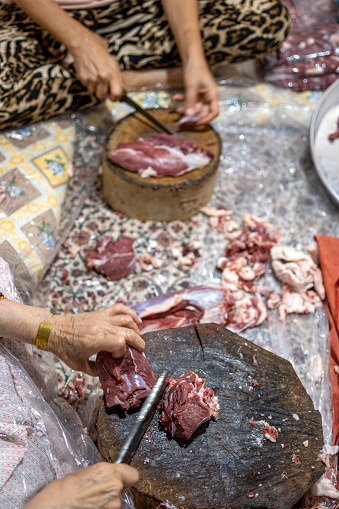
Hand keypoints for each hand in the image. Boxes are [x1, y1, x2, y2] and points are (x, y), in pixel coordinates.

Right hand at [23, 462, 138, 508]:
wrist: (58, 504)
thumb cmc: (68, 487)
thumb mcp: (90, 471)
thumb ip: (106, 473)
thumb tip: (114, 475)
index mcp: (109, 470)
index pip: (133, 474)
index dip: (126, 477)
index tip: (122, 480)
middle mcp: (114, 485)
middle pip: (124, 487)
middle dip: (116, 488)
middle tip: (101, 490)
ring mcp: (113, 502)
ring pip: (117, 500)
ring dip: (108, 500)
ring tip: (92, 498)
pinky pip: (111, 508)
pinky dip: (104, 507)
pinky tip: (91, 505)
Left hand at [49, 304, 144, 375]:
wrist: (54, 329)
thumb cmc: (64, 347)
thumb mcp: (78, 364)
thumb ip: (95, 370)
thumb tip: (108, 372)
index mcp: (95, 340)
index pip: (120, 343)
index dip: (122, 352)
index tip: (116, 357)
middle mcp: (101, 327)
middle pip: (129, 332)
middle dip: (138, 343)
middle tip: (140, 351)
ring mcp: (102, 318)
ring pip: (127, 319)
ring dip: (136, 329)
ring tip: (137, 338)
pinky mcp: (101, 312)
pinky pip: (119, 308)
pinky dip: (130, 312)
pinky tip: (136, 320)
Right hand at [72, 31, 123, 100]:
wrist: (84, 45)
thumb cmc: (100, 54)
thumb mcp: (113, 63)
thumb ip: (119, 78)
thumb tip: (123, 89)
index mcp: (111, 73)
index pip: (116, 94)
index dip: (115, 98)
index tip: (113, 97)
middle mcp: (102, 77)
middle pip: (102, 97)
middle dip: (103, 94)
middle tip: (103, 87)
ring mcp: (92, 78)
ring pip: (94, 92)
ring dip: (95, 88)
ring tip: (95, 77)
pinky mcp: (83, 78)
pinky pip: (87, 87)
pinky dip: (89, 83)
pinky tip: (90, 74)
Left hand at [175, 59, 218, 124]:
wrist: (191, 57)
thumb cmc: (195, 69)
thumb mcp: (192, 86)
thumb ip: (190, 101)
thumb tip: (189, 115)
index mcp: (212, 95)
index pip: (214, 112)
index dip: (207, 119)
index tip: (197, 123)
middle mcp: (208, 97)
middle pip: (202, 112)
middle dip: (193, 116)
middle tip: (183, 118)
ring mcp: (201, 95)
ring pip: (194, 107)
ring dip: (186, 110)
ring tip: (177, 110)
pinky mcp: (194, 92)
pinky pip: (189, 100)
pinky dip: (183, 100)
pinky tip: (175, 97)